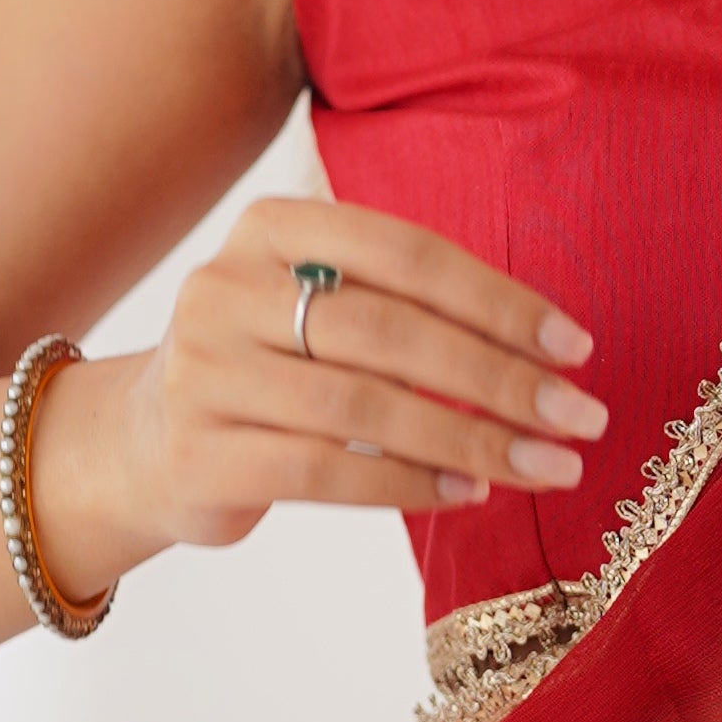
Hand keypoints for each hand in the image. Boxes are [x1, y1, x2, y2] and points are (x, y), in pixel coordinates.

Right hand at [42, 198, 603, 574]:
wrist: (142, 444)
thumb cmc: (272, 369)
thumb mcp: (321, 306)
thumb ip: (407, 304)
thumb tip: (548, 351)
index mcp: (271, 227)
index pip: (407, 253)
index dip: (499, 299)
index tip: (576, 346)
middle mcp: (227, 287)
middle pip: (392, 330)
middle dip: (500, 377)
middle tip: (579, 416)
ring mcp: (205, 372)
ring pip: (364, 407)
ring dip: (471, 441)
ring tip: (545, 466)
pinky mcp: (200, 453)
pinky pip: (325, 471)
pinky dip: (409, 484)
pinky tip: (468, 493)